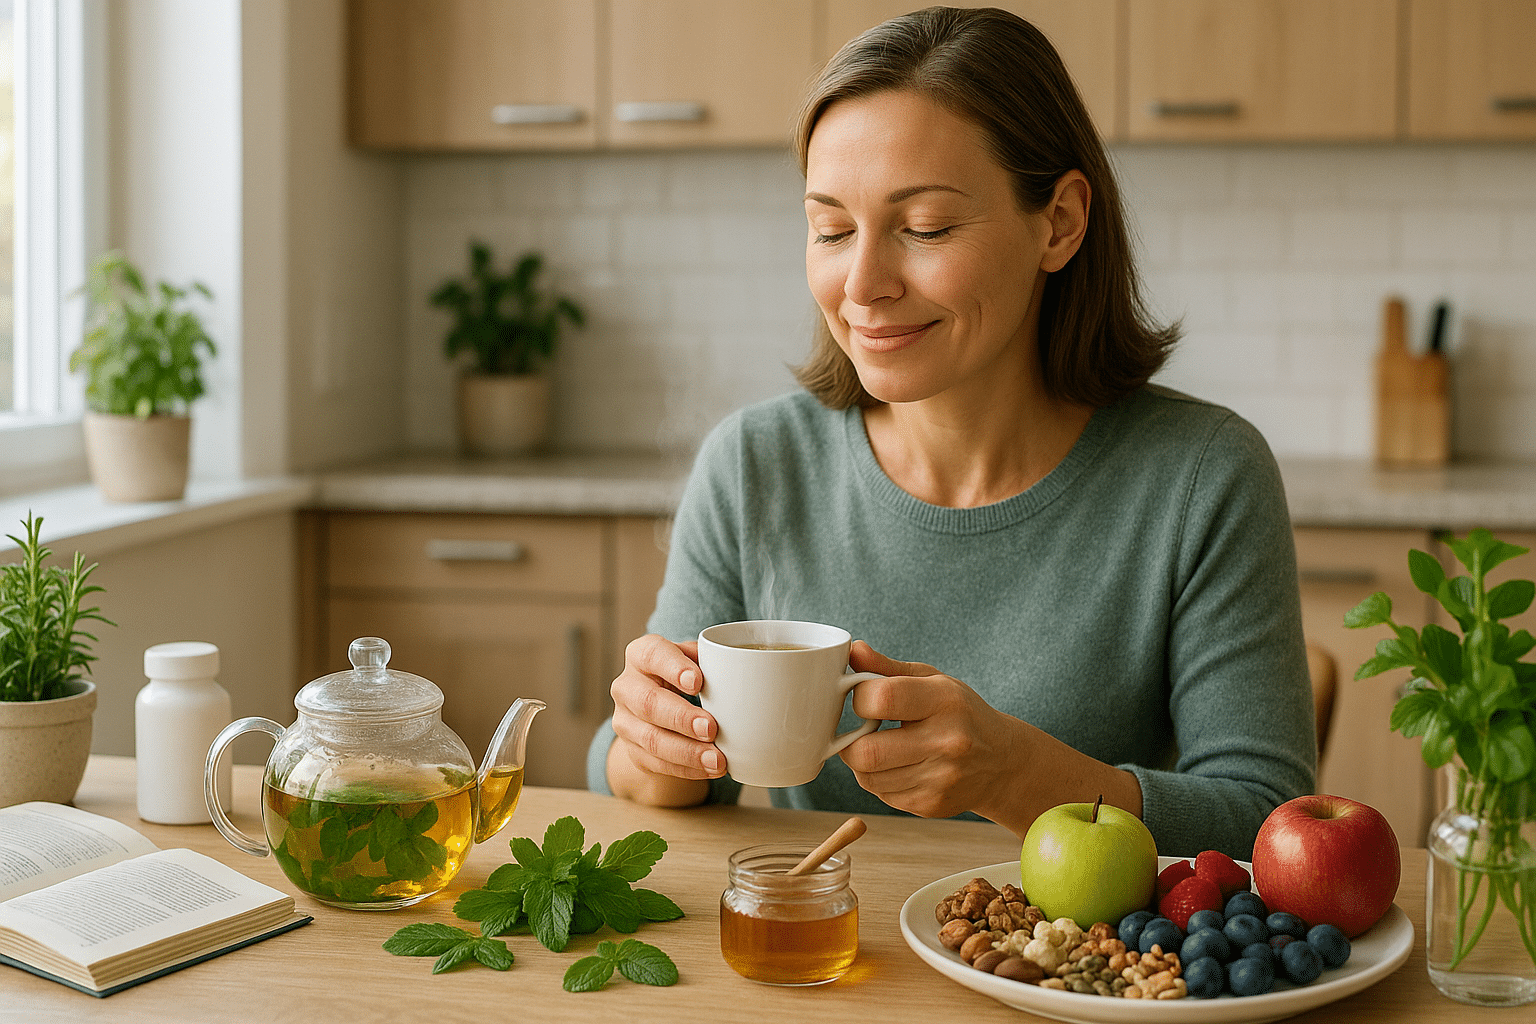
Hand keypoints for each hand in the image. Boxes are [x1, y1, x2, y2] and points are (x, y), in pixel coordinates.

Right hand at [607, 635, 723, 803]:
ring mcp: (625, 721)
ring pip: (652, 739)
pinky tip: (709, 769)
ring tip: (717, 759)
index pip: (652, 654)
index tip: (698, 682)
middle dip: (681, 718)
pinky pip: (657, 763)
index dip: (673, 668)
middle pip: (648, 702)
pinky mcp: (632, 750)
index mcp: (642, 655)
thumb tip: (741, 671)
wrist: (663, 707)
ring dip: (687, 752)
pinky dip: (687, 769)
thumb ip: (711, 660)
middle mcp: (627, 686)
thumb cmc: (685, 676)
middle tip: (711, 728)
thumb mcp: (695, 660)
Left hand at [840, 641, 1143, 834]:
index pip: (878, 697)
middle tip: (861, 727)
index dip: (856, 698)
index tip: (861, 697)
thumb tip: (850, 650)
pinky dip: (879, 782)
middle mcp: (947, 742)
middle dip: (851, 739)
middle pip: (864, 749)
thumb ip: (888, 667)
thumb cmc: (963, 712)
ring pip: (868, 776)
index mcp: (944, 700)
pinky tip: (900, 766)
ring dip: (862, 762)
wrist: (1012, 764)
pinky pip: (881, 796)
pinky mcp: (933, 806)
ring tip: (884, 744)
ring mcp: (942, 780)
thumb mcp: (934, 679)